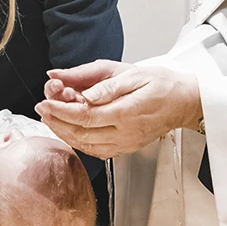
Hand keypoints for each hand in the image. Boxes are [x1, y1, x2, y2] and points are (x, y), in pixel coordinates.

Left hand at [36, 62, 201, 158]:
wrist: (184, 102)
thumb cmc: (162, 84)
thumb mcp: (134, 74)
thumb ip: (107, 85)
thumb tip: (84, 94)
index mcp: (126, 112)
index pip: (84, 116)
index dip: (60, 111)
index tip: (45, 101)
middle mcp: (125, 133)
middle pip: (81, 134)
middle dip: (57, 122)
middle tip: (42, 109)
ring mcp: (126, 143)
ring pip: (86, 146)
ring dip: (64, 134)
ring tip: (50, 119)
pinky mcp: (127, 148)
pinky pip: (97, 151)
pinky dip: (78, 142)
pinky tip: (69, 131)